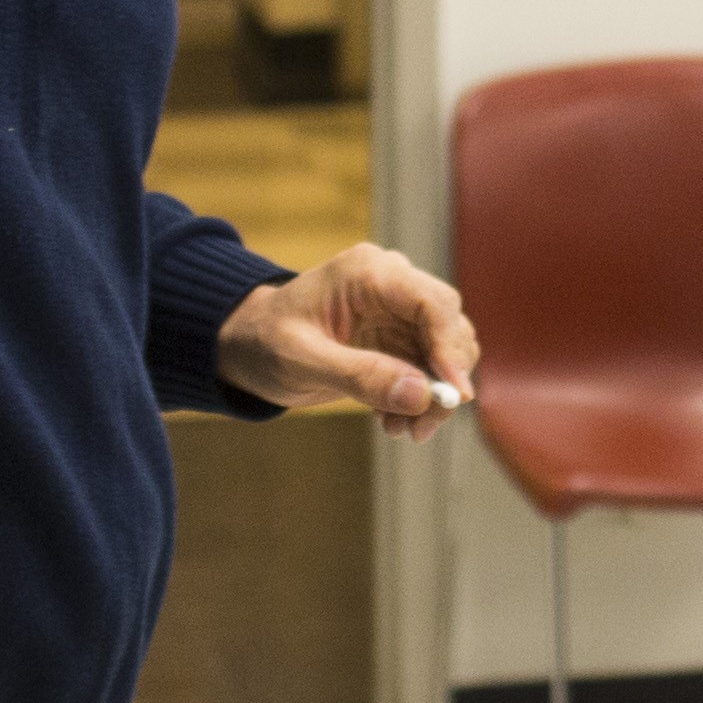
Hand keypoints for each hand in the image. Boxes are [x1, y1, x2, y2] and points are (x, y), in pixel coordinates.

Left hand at [215, 243, 480, 437]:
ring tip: (403, 430)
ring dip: (433, 396)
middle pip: (449, 327)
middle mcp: (393, 285)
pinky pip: (428, 370)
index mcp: (370, 272)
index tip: (453, 395)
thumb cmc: (265, 341)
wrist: (248, 345)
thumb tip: (421, 394)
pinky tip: (393, 422)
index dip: (450, 348)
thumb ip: (361, 375)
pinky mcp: (398, 339)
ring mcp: (398, 313)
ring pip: (446, 352)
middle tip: (422, 426)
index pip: (433, 302)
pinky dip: (420, 400)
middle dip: (444, 380)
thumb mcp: (302, 360)